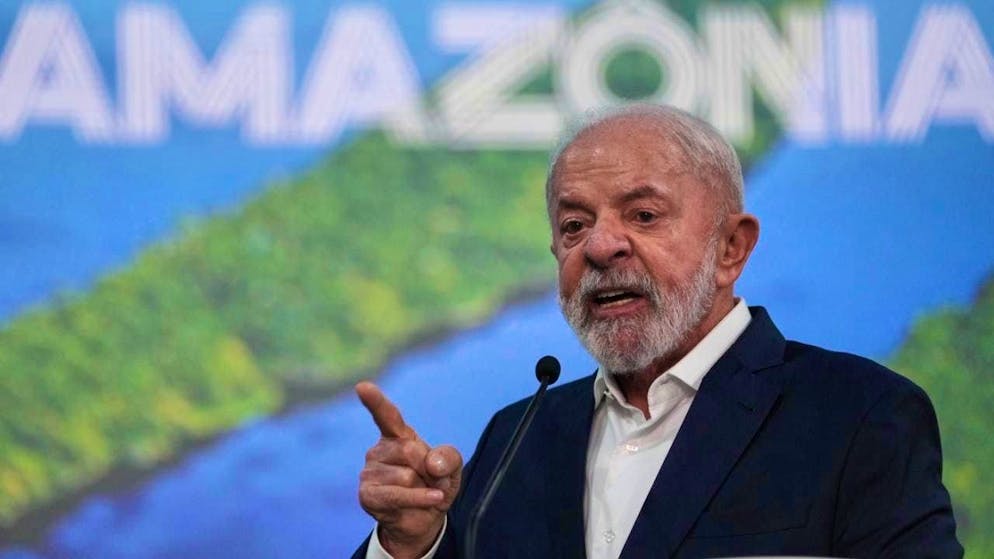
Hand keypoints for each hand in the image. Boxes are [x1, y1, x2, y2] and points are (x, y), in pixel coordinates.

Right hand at [356, 382, 462, 558]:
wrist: (425, 520)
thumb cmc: (436, 486)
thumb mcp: (452, 468)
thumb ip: (449, 457)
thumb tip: (431, 463)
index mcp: (398, 436)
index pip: (387, 415)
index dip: (375, 401)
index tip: (362, 387)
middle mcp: (380, 450)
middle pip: (410, 451)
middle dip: (429, 469)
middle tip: (431, 481)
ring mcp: (370, 472)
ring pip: (406, 476)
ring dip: (424, 488)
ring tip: (421, 494)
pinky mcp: (367, 495)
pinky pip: (398, 495)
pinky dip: (420, 499)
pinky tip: (432, 500)